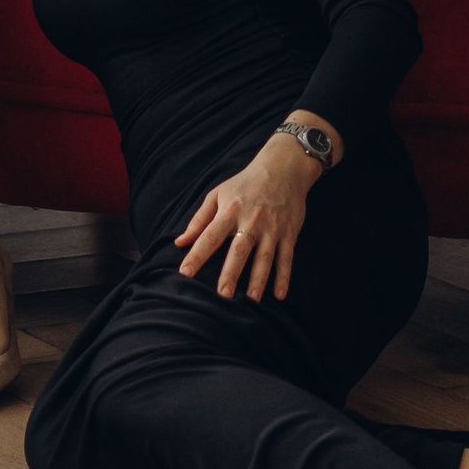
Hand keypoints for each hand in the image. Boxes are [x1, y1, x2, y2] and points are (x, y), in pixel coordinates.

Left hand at [175, 136, 316, 301]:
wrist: (283, 167)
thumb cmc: (245, 183)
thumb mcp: (218, 194)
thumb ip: (199, 220)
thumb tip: (179, 242)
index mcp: (230, 210)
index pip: (210, 235)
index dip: (197, 254)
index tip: (185, 272)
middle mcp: (251, 220)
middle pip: (239, 249)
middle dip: (231, 272)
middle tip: (222, 295)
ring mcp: (272, 228)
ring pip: (264, 257)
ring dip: (258, 280)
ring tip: (251, 300)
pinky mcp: (289, 233)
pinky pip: (286, 258)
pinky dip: (284, 277)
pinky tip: (279, 295)